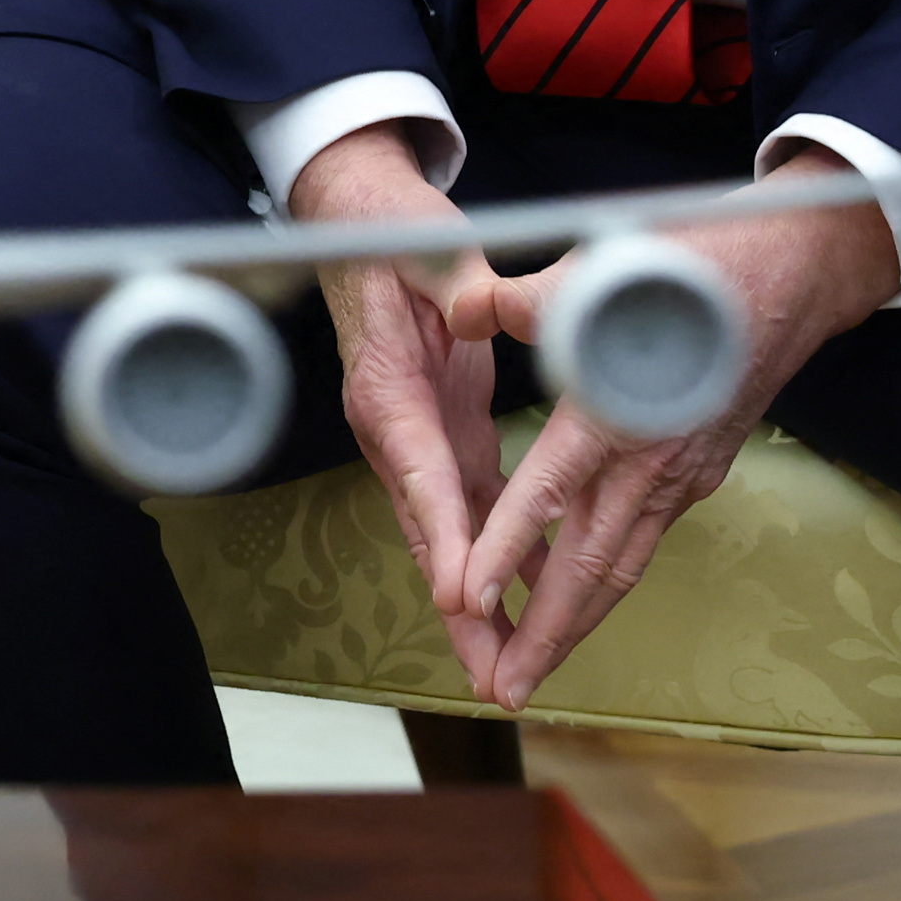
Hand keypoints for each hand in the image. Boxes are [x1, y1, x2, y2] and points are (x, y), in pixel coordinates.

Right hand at [290, 127, 516, 702]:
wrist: (363, 223)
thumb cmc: (395, 233)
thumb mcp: (426, 245)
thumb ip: (452, 280)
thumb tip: (472, 304)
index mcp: (388, 388)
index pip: (420, 471)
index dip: (446, 536)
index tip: (466, 597)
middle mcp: (395, 429)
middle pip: (432, 534)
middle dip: (462, 611)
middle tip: (492, 677)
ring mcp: (418, 439)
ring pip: (452, 537)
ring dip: (481, 607)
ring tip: (514, 672)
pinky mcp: (445, 433)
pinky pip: (477, 509)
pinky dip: (504, 558)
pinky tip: (538, 600)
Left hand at [440, 149, 900, 709]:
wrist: (791, 275)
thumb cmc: (691, 268)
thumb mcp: (598, 269)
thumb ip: (523, 299)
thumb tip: (469, 306)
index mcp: (616, 414)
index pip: (548, 495)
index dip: (503, 549)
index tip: (464, 601)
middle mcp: (650, 462)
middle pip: (589, 567)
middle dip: (543, 635)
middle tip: (501, 694)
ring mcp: (679, 476)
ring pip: (619, 568)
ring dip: (574, 626)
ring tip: (530, 674)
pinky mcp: (695, 475)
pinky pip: (641, 545)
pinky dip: (603, 586)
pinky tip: (575, 609)